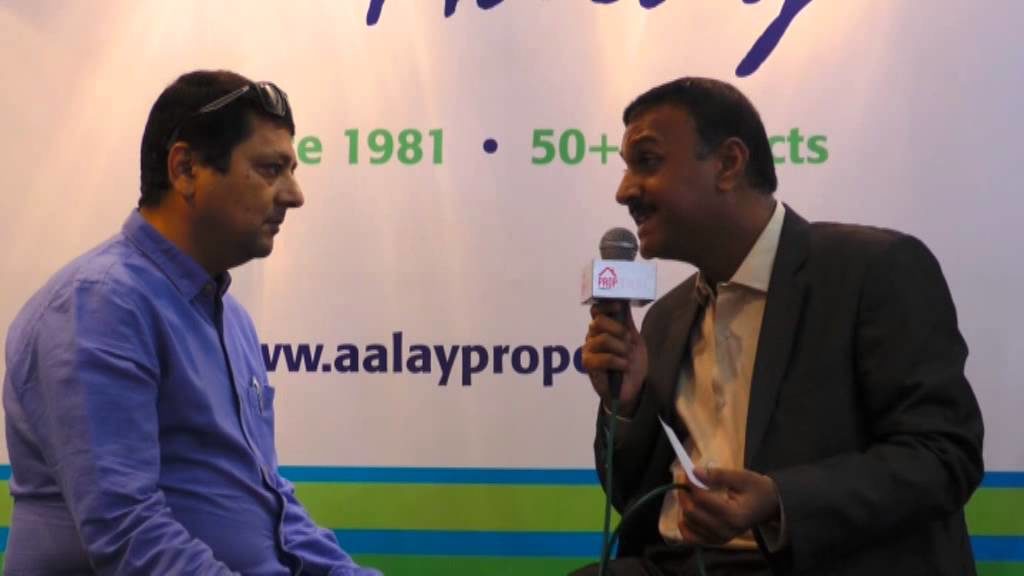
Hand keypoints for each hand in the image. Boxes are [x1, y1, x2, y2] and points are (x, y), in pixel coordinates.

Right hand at [581, 301, 647, 416]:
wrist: (633, 388)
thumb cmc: (632, 363)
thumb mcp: (634, 339)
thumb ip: (627, 321)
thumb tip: (625, 300)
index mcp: (602, 328)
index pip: (596, 310)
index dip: (606, 306)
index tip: (619, 306)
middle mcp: (592, 336)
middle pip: (598, 322)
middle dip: (618, 330)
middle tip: (627, 341)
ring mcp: (588, 350)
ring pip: (603, 339)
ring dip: (622, 349)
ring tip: (627, 358)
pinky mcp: (588, 365)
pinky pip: (605, 358)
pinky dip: (619, 362)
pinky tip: (623, 367)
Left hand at [676, 467, 780, 545]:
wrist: (770, 505)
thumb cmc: (757, 489)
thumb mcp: (741, 477)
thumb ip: (717, 475)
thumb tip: (694, 472)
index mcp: (734, 514)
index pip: (702, 499)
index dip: (690, 483)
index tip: (687, 472)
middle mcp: (726, 530)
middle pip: (692, 512)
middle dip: (685, 493)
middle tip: (684, 480)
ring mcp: (721, 538)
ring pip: (689, 523)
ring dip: (685, 507)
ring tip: (690, 494)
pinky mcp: (717, 541)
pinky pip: (692, 538)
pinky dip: (686, 526)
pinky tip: (686, 514)